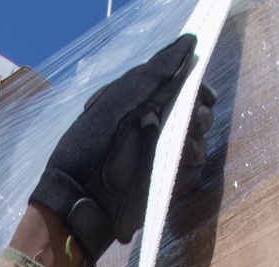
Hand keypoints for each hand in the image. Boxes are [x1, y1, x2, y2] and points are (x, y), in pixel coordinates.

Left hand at [30, 35, 215, 266]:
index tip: (205, 99)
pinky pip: (187, 177)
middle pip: (194, 118)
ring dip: (194, 150)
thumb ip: (151, 78)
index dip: (197, 92)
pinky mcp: (159, 187)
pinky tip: (173, 178)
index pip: (181, 90)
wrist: (72, 209)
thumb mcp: (115, 108)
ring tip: (181, 157)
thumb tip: (189, 44)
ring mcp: (156, 160)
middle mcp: (150, 130)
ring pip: (195, 147)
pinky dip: (186, 176)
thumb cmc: (86, 154)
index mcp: (139, 106)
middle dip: (198, 122)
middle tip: (192, 129)